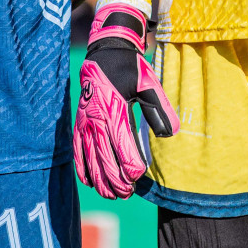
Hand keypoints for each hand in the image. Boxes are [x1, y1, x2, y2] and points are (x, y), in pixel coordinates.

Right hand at [72, 4, 179, 199]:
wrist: (105, 53)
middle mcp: (97, 119)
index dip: (130, 164)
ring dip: (100, 179)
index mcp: (115, 110)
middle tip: (127, 194)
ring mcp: (85, 123)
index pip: (122, 144)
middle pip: (104, 157)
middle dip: (115, 179)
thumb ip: (159, 109)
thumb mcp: (149, 84)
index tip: (139, 176)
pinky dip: (83, 168)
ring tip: (112, 194)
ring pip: (90, 158)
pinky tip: (91, 182)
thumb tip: (169, 134)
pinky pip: (78, 151)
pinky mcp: (79, 124)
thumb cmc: (130, 69)